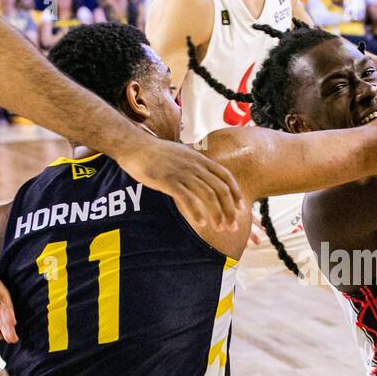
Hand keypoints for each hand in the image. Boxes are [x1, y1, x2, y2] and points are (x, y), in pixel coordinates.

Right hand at [114, 135, 244, 229]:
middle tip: (232, 227)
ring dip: (217, 214)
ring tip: (219, 228)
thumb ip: (196, 165)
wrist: (136, 147)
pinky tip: (201, 223)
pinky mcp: (168, 181)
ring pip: (208, 195)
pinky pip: (187, 198)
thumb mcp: (183, 154)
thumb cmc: (158, 154)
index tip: (241, 208)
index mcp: (200, 159)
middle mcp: (195, 166)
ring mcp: (182, 173)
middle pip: (220, 189)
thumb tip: (206, 179)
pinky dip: (197, 212)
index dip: (235, 193)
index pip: (226, 176)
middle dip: (229, 210)